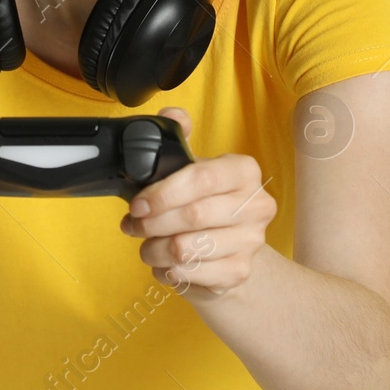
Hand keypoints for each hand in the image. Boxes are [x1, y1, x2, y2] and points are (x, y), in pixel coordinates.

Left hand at [119, 108, 276, 300]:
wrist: (232, 249)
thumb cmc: (205, 203)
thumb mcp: (192, 168)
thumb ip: (179, 137)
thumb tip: (171, 114)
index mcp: (244, 171)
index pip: (202, 178)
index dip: (163, 193)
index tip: (137, 204)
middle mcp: (256, 205)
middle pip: (192, 216)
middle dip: (151, 223)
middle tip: (133, 225)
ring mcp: (251, 242)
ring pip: (187, 250)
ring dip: (154, 250)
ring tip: (147, 245)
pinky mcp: (239, 272)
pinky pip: (190, 274)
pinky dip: (167, 271)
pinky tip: (165, 264)